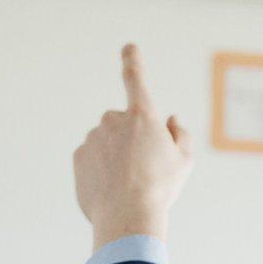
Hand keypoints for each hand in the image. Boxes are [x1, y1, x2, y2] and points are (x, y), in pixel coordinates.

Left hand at [73, 44, 192, 250]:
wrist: (127, 216)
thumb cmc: (161, 187)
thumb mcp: (183, 161)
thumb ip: (180, 134)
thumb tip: (170, 119)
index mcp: (142, 116)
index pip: (136, 80)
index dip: (133, 61)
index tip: (129, 47)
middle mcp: (113, 120)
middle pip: (124, 122)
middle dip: (132, 137)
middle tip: (147, 167)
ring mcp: (93, 137)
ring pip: (108, 141)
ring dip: (118, 156)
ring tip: (131, 184)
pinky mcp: (79, 156)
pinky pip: (94, 158)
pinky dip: (104, 170)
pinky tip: (115, 189)